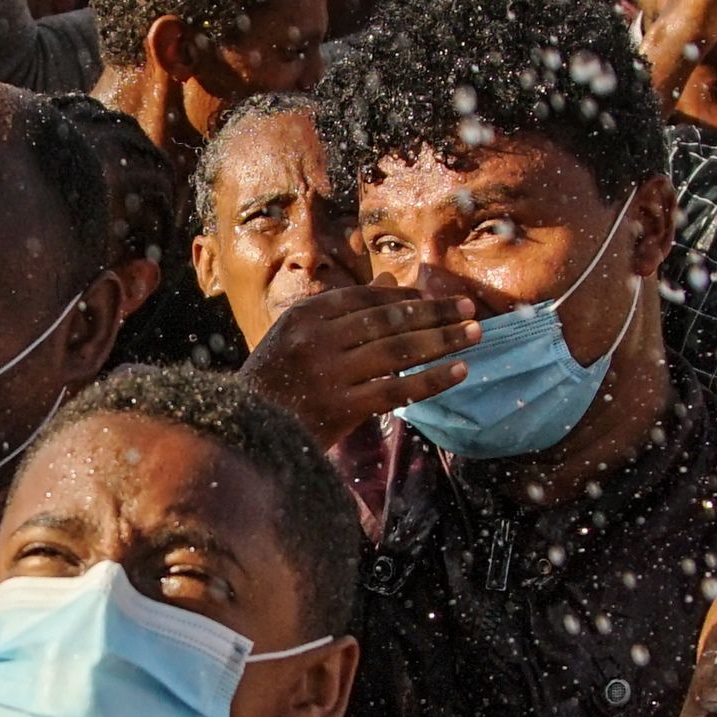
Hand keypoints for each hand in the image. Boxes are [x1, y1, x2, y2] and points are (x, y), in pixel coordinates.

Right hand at [240, 280, 479, 443]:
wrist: (240, 433)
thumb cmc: (273, 384)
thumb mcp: (296, 337)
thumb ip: (341, 312)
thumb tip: (389, 282)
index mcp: (304, 315)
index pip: (366, 298)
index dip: (405, 296)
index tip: (434, 298)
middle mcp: (316, 339)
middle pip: (388, 320)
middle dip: (435, 312)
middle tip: (469, 308)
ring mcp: (329, 373)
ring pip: (399, 350)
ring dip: (443, 340)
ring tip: (475, 333)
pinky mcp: (342, 408)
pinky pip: (398, 389)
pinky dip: (432, 379)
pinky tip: (459, 371)